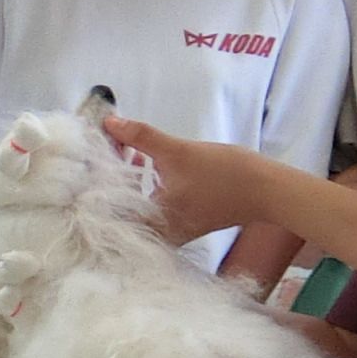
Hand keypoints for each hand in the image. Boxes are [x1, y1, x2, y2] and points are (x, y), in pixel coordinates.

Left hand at [103, 116, 275, 251]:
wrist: (265, 189)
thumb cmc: (223, 174)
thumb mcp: (177, 151)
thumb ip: (140, 137)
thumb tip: (109, 123)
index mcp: (152, 224)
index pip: (107, 206)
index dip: (95, 177)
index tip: (90, 152)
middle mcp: (157, 234)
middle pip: (118, 205)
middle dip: (107, 174)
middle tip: (101, 145)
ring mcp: (170, 230)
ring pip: (133, 202)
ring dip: (123, 176)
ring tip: (118, 147)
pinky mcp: (180, 222)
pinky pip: (149, 202)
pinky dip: (140, 182)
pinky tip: (139, 160)